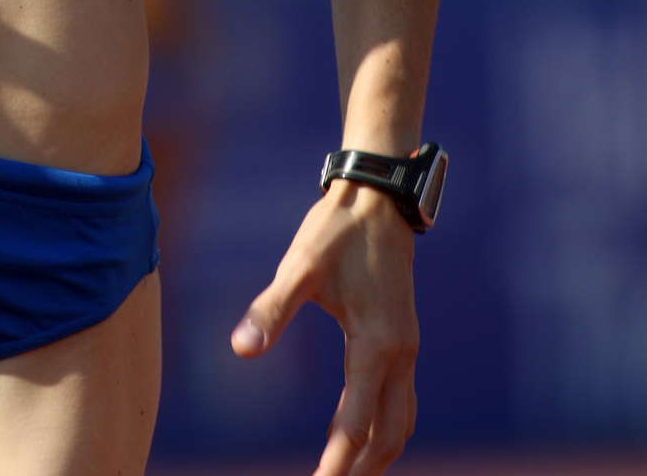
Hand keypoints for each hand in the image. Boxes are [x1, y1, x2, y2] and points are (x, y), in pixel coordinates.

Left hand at [230, 181, 418, 475]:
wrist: (377, 198)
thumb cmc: (335, 231)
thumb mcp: (300, 267)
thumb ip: (272, 309)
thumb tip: (240, 350)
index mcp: (375, 346)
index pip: (355, 426)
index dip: (336, 464)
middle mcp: (400, 355)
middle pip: (387, 437)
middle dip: (360, 470)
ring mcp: (407, 347)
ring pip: (401, 422)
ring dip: (377, 455)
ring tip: (347, 474)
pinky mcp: (404, 337)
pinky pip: (402, 401)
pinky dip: (386, 428)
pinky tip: (364, 431)